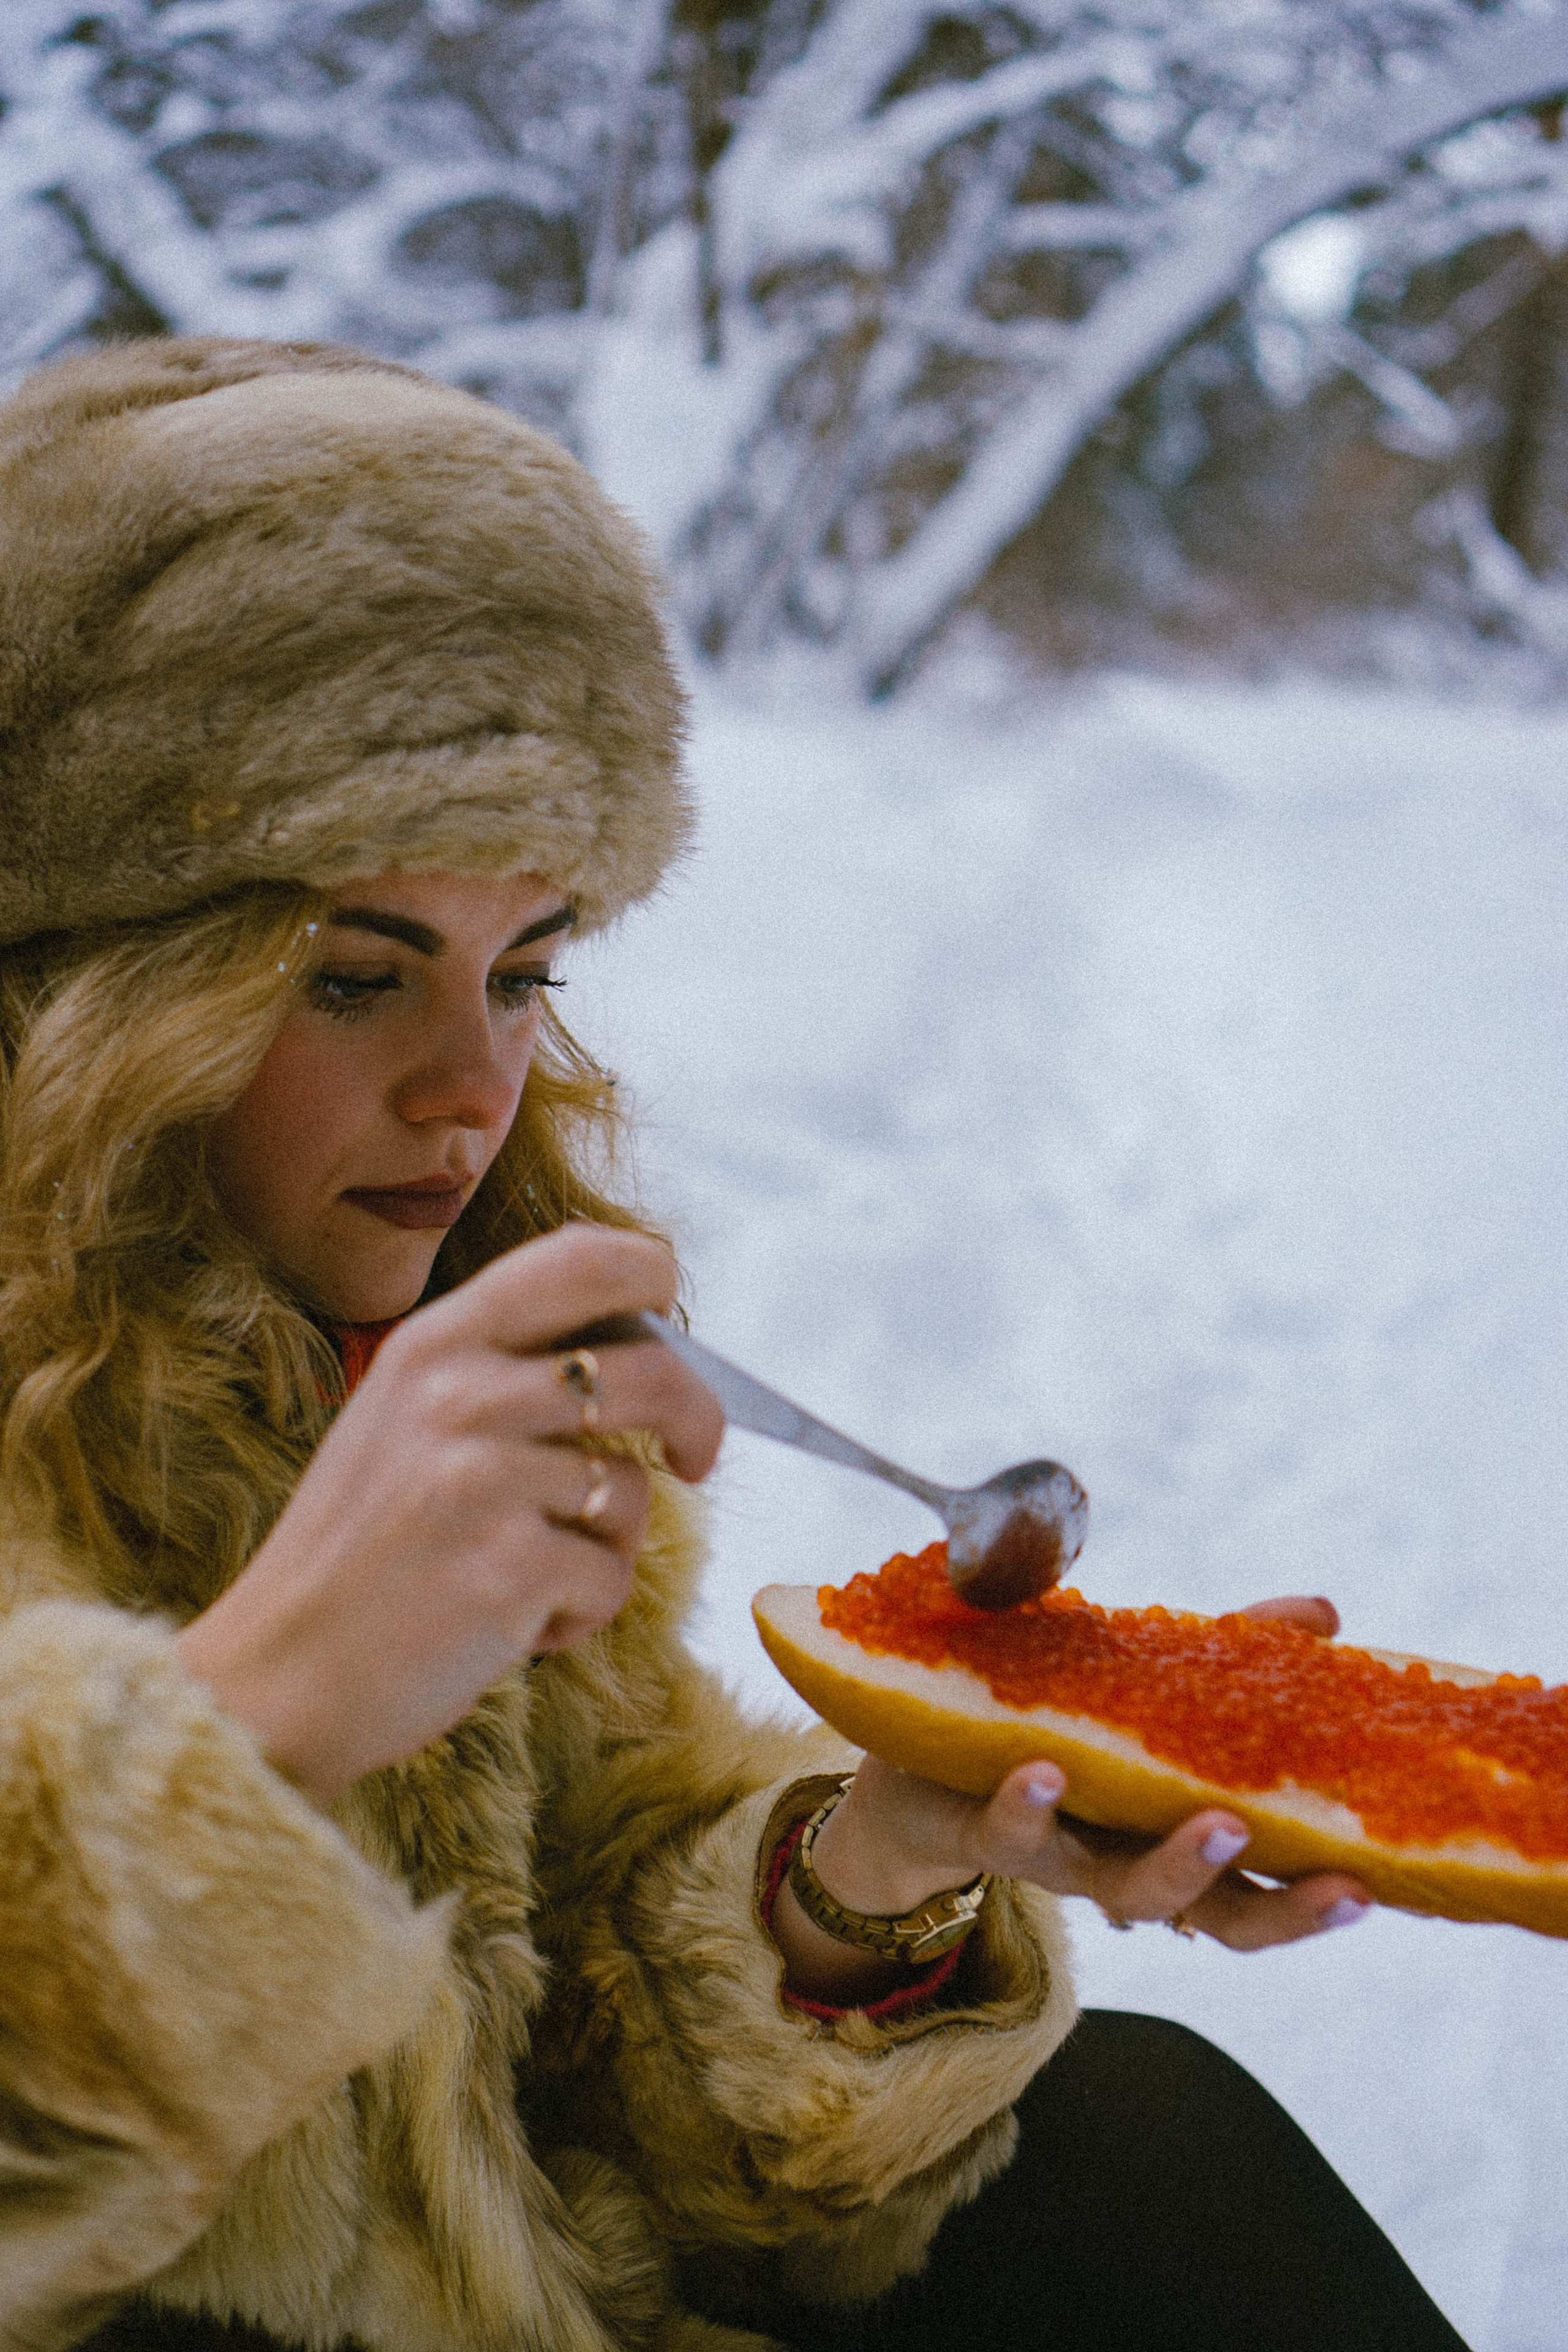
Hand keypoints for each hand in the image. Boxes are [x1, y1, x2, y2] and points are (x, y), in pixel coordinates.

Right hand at [176, 1224, 722, 1802]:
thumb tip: (633, 1349)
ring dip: (601, 1547)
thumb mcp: (401, 1420)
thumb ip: (497, 1373)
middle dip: (698, 1417)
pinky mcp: (511, 1567)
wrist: (274, 1677)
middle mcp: (461, 1394)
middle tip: (693, 1458)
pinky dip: (577, 1614)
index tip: (670, 1321)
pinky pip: (608, 1577)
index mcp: (435, 1344)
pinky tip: (508, 1627)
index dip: (650, 1276)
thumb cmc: (355, 1556)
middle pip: (652, 1369)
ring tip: (524, 1578)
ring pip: (629, 1489)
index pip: (583, 1258)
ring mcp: (485, 1479)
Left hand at [771, 1595, 1369, 2002]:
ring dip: (1176, 1864)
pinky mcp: (985, 1830)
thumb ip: (1233, 1650)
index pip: (1264, 1885)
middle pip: (1219, 1918)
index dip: (1315, 1897)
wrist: (915, 1765)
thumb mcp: (1148, 1683)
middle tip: (1341, 1886)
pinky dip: (1029, 1804)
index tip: (1373, 1883)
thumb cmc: (1054, 1727)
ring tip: (1218, 1822)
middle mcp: (1128, 1864)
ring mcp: (1062, 1855)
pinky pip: (1008, 1831)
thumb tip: (1325, 1614)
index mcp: (1176, 1835)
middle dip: (1280, 1910)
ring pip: (1126, 1888)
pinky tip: (1046, 1771)